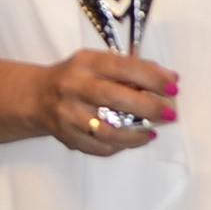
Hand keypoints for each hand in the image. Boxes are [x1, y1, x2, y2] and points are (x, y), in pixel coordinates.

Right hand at [39, 49, 177, 156]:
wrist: (37, 96)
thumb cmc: (78, 77)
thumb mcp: (99, 62)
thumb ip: (133, 68)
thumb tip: (170, 79)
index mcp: (86, 63)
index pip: (123, 67)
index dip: (151, 78)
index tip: (173, 87)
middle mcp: (74, 86)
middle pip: (115, 98)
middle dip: (148, 108)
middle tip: (169, 115)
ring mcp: (68, 113)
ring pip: (106, 130)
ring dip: (135, 135)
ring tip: (152, 134)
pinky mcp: (66, 135)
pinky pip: (98, 147)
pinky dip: (120, 146)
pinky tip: (132, 141)